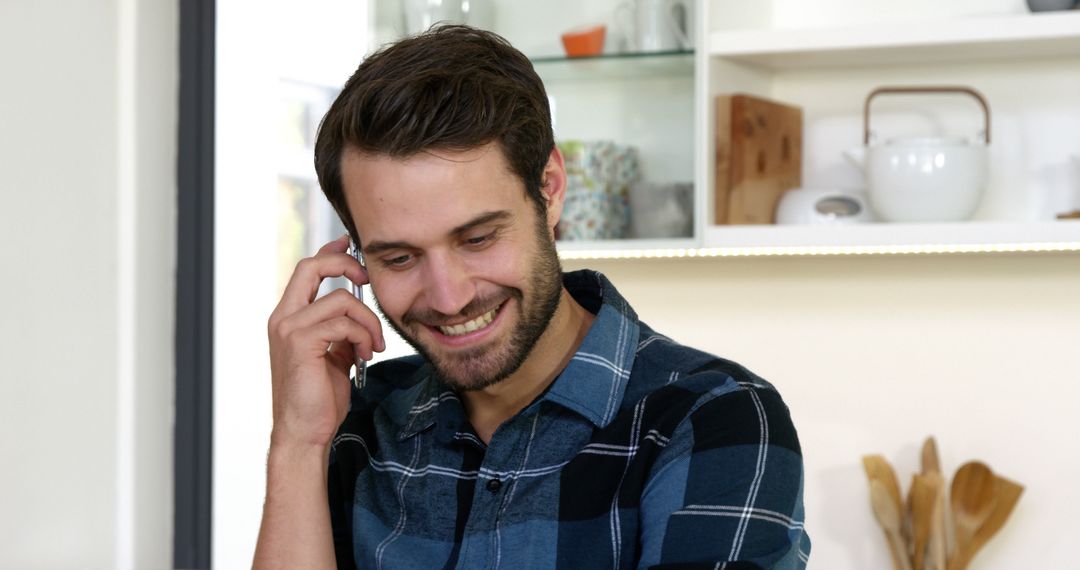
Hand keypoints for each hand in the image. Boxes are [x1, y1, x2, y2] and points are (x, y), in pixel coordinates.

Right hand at [266, 234, 384, 448]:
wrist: (305, 432)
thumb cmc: (319, 398)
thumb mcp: (333, 355)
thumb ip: (340, 330)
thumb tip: (358, 311)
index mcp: (289, 317)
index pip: (306, 270)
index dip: (330, 252)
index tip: (350, 244)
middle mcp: (283, 318)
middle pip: (312, 266)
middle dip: (346, 264)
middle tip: (368, 279)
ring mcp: (289, 329)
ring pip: (341, 299)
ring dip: (368, 322)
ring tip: (373, 347)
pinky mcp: (301, 343)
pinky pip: (343, 322)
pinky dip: (363, 336)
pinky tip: (366, 355)